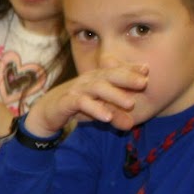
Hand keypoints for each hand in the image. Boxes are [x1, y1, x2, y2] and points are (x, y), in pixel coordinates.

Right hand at [25, 63, 149, 136]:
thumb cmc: (77, 107)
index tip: (146, 69)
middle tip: (144, 83)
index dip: (130, 69)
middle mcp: (88, 81)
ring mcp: (77, 90)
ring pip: (97, 88)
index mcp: (97, 78)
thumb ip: (116, 115)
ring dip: (114, 95)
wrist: (47, 112)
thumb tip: (131, 125)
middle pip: (108, 75)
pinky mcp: (67, 102)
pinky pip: (82, 103)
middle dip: (126, 77)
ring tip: (130, 104)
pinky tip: (107, 117)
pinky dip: (95, 109)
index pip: (115, 70)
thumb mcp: (100, 111)